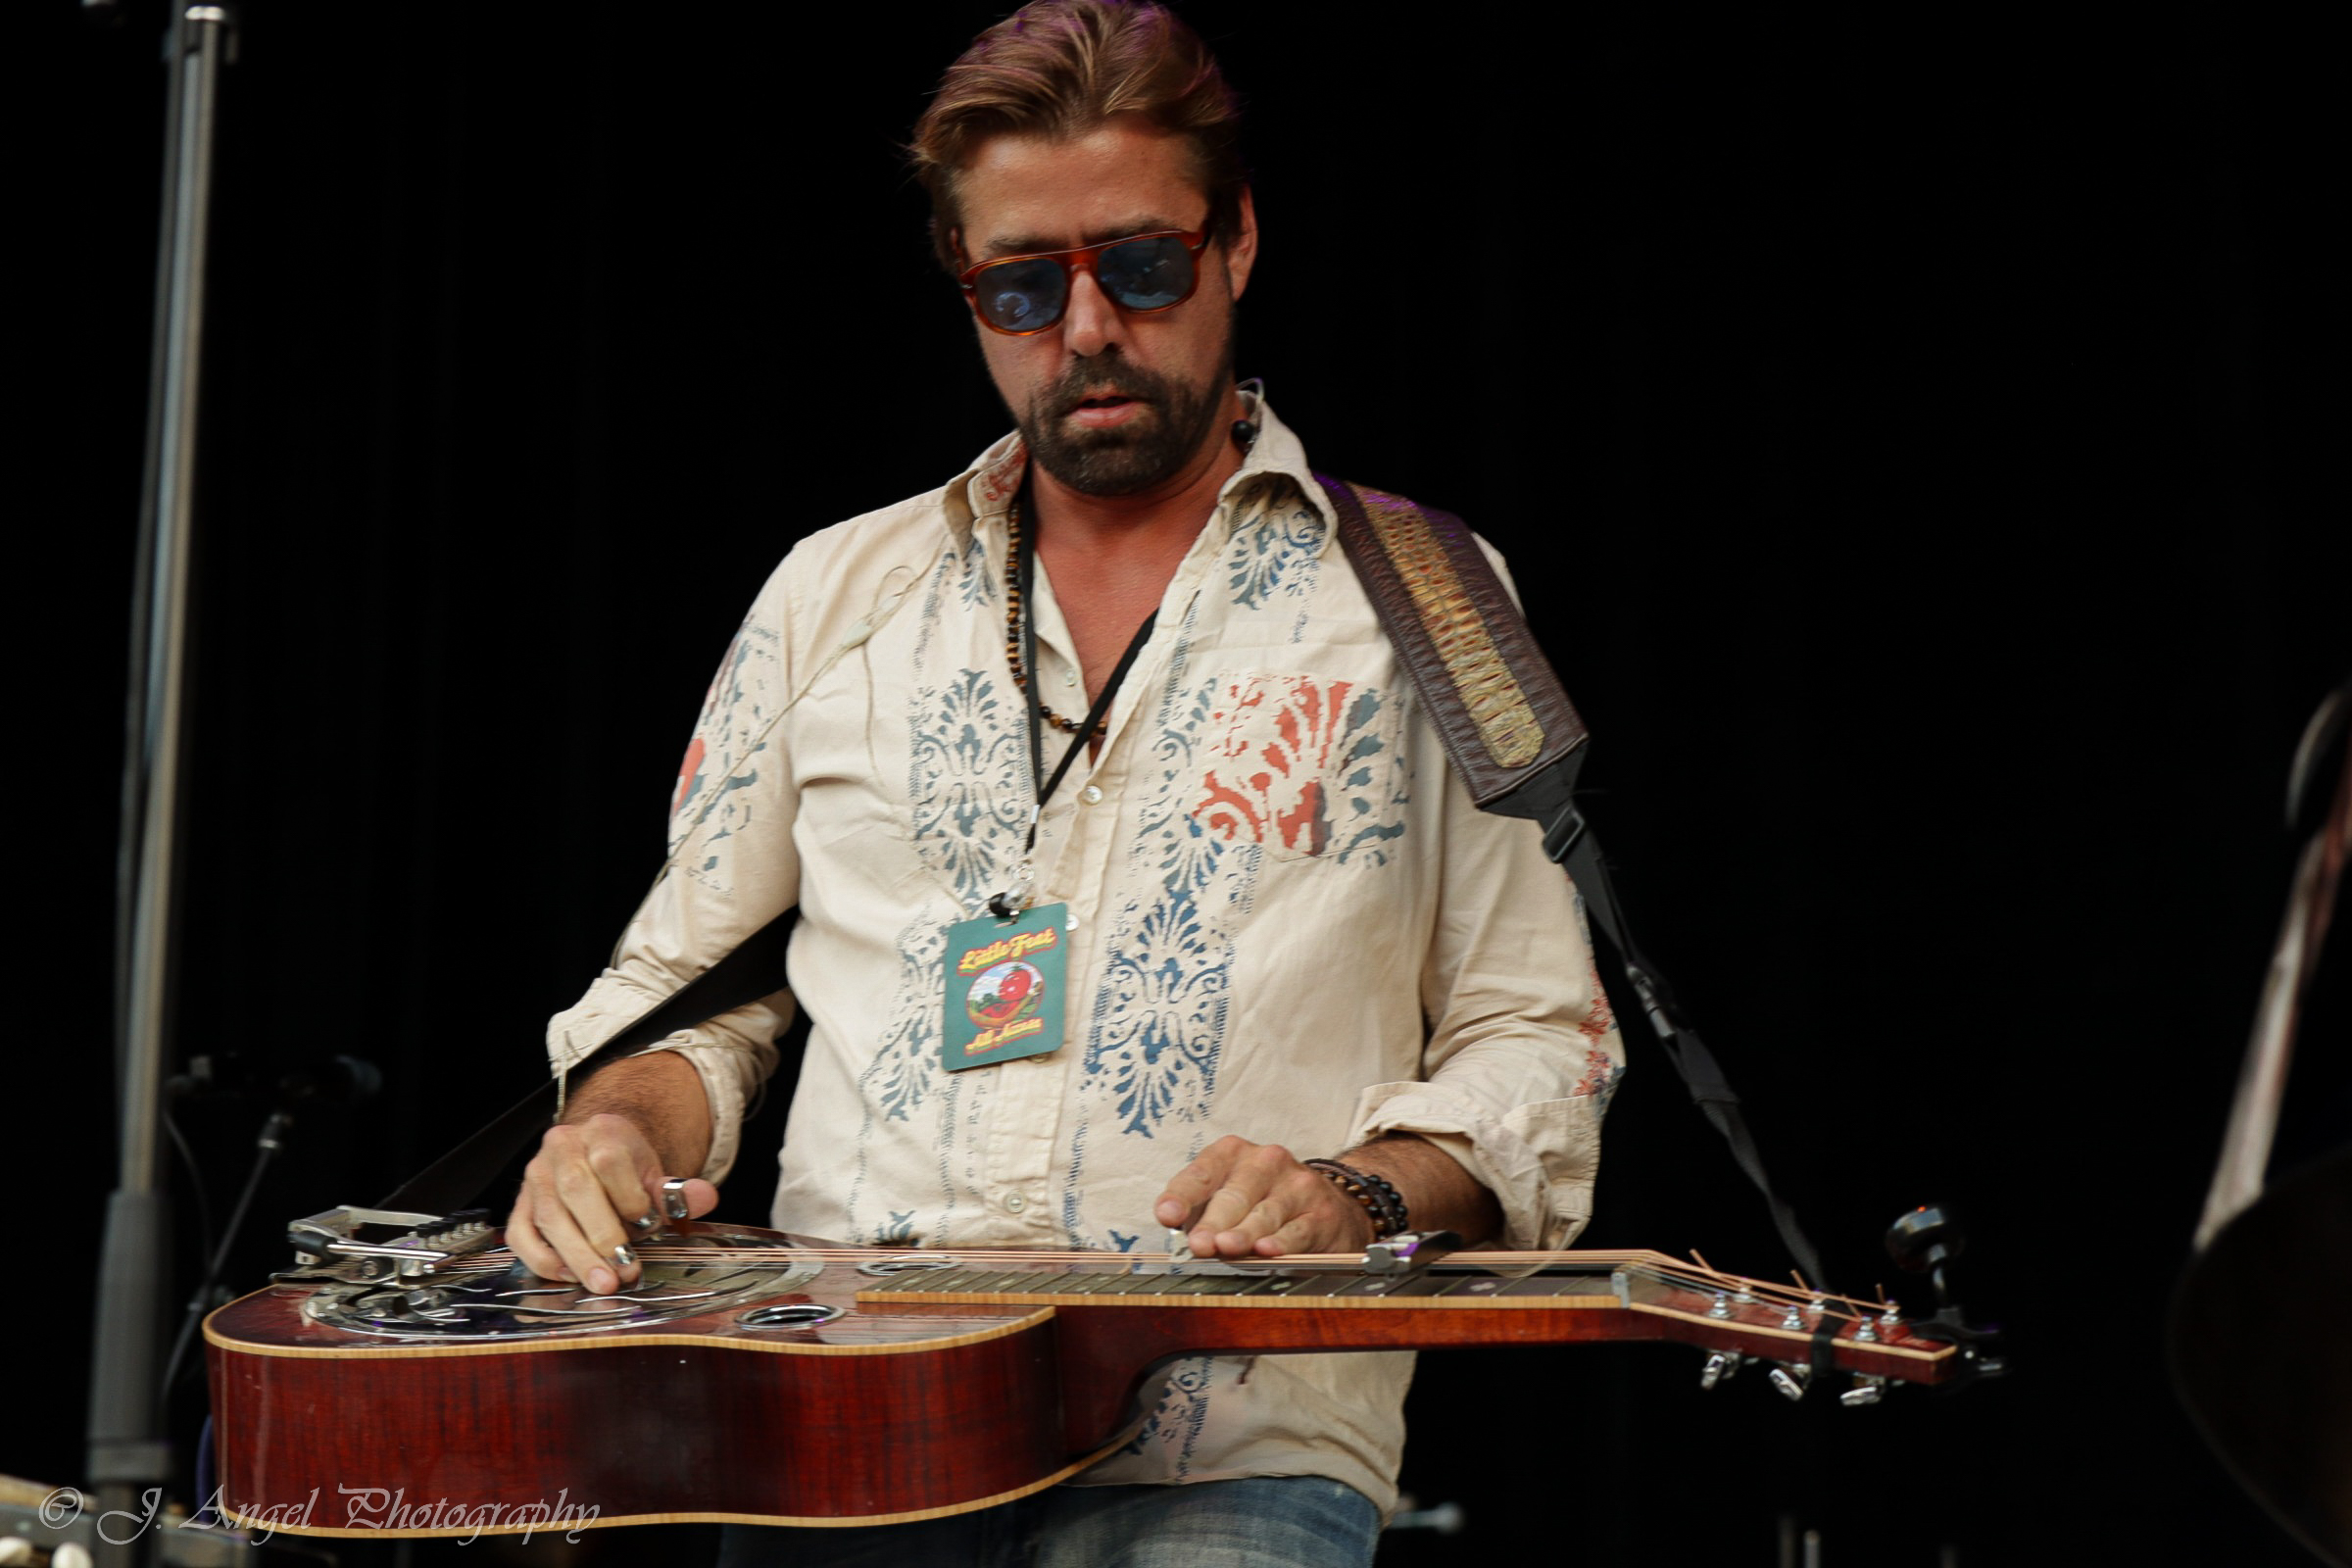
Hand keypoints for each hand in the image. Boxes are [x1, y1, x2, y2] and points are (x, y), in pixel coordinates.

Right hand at [506, 1113, 717, 1294]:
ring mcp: (535, 1175)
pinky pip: (520, 1235)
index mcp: (601, 1131)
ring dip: (576, 1256)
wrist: (597, 1152)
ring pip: (548, 1216)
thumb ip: (678, 1191)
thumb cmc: (627, 1169)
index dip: (628, 1199)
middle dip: (602, 1237)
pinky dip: (543, 1259)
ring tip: (602, 1282)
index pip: (609, 1162)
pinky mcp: (519, 1203)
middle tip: (624, 1271)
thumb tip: (705, 1198)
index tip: (648, 1224)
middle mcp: (561, 1148)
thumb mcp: (656, 1174)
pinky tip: (569, 1275)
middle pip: (575, 1190)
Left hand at [1152, 1135, 1376, 1260]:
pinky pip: (1297, 1230)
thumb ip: (1199, 1212)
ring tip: (1227, 1247)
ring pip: (1265, 1213)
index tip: (1168, 1214)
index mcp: (1233, 1154)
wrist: (1324, 1205)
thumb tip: (1176, 1235)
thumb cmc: (1262, 1201)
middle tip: (1199, 1244)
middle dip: (1214, 1222)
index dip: (1183, 1194)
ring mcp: (1297, 1186)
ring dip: (1244, 1233)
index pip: (1202, 1173)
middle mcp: (1266, 1162)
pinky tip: (1267, 1249)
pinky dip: (1281, 1242)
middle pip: (1234, 1195)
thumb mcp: (1227, 1195)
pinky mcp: (1320, 1213)